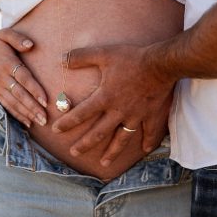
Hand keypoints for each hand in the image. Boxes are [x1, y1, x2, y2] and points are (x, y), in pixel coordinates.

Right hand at [0, 28, 48, 129]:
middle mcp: (3, 77)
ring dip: (27, 114)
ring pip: (14, 103)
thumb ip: (18, 38)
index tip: (45, 100)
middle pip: (20, 95)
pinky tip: (27, 122)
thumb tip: (31, 45)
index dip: (35, 90)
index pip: (24, 78)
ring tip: (40, 122)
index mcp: (8, 63)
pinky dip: (17, 115)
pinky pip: (7, 105)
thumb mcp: (5, 34)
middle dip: (33, 108)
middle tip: (46, 118)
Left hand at [52, 43, 173, 165]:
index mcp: (105, 97)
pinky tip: (145, 150)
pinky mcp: (150, 114)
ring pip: (122, 139)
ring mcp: (135, 115)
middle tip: (74, 153)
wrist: (160, 64)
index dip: (67, 122)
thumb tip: (61, 59)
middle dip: (85, 144)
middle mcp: (118, 111)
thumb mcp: (104, 53)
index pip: (82, 113)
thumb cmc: (131, 58)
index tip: (56, 130)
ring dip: (112, 152)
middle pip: (99, 133)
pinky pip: (149, 131)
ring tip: (104, 163)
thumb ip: (81, 57)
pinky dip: (148, 141)